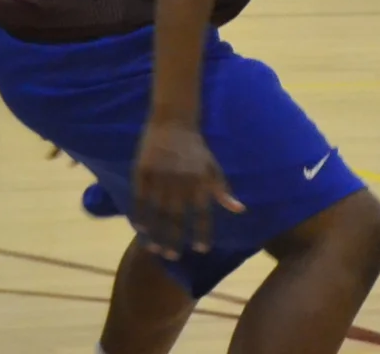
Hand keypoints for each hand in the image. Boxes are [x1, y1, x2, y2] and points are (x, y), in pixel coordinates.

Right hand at [130, 120, 243, 257]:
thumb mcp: (213, 166)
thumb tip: (239, 209)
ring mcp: (160, 177)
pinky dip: (140, 215)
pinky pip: (139, 199)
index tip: (201, 250)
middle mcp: (180, 181)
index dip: (202, 232)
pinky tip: (140, 229)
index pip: (202, 213)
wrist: (174, 121)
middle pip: (176, 217)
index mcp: (200, 180)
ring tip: (156, 249)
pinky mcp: (143, 172)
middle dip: (175, 239)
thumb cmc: (196, 147)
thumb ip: (223, 190)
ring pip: (156, 212)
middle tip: (173, 257)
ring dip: (156, 233)